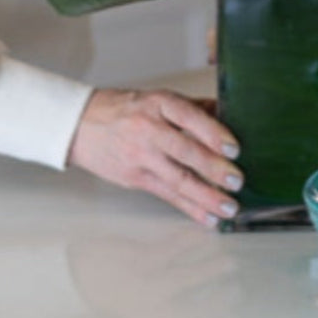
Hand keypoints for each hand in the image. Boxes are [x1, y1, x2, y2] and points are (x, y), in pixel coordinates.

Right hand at [66, 88, 241, 227]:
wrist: (80, 125)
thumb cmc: (122, 109)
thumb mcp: (155, 99)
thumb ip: (191, 108)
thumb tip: (227, 114)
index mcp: (157, 103)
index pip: (189, 116)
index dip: (213, 132)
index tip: (234, 148)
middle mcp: (148, 128)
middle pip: (185, 150)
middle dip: (214, 168)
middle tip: (237, 180)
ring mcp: (141, 155)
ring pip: (179, 179)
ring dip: (207, 196)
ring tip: (229, 207)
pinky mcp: (136, 178)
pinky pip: (168, 195)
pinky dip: (190, 208)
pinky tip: (209, 218)